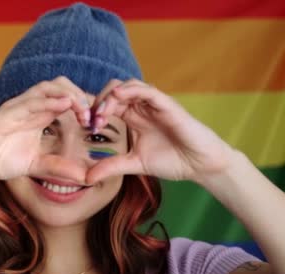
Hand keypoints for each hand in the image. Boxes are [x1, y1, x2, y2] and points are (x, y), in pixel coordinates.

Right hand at [0, 76, 92, 183]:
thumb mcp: (36, 165)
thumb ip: (58, 168)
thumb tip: (84, 177)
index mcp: (40, 115)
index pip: (67, 99)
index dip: (85, 105)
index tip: (97, 122)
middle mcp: (31, 106)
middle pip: (61, 85)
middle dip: (80, 95)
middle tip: (92, 115)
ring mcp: (18, 107)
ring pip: (47, 87)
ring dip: (68, 94)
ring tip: (82, 108)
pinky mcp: (6, 113)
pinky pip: (29, 101)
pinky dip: (47, 100)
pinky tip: (63, 105)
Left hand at [86, 79, 236, 183]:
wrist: (200, 165)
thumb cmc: (172, 160)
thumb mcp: (134, 164)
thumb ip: (111, 166)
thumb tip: (86, 177)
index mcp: (132, 117)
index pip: (108, 103)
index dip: (93, 110)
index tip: (84, 126)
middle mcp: (142, 107)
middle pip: (113, 90)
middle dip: (98, 102)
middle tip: (90, 120)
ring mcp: (154, 104)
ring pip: (127, 86)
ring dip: (110, 97)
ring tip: (101, 114)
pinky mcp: (167, 104)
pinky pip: (146, 90)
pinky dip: (130, 90)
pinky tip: (117, 97)